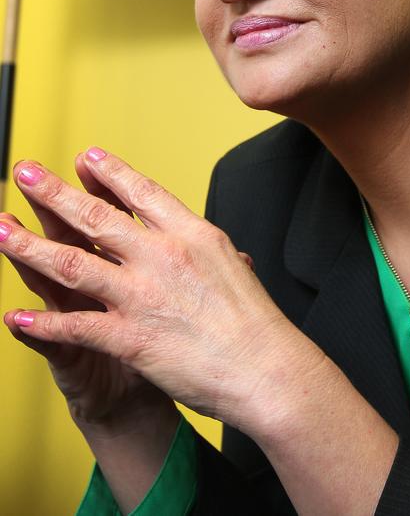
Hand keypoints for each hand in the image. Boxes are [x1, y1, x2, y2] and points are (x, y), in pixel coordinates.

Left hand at [1, 148, 295, 432]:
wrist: (267, 368)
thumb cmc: (256, 322)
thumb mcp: (235, 265)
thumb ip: (209, 249)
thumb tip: (209, 242)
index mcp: (192, 233)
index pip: (142, 191)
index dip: (109, 172)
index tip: (86, 157)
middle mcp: (163, 256)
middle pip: (96, 216)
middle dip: (54, 193)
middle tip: (26, 173)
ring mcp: (143, 295)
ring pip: (73, 263)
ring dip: (29, 246)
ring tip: (2, 230)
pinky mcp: (130, 337)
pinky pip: (75, 325)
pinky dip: (42, 321)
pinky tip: (18, 314)